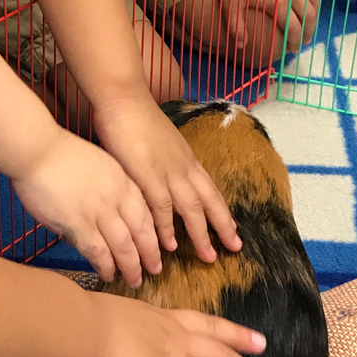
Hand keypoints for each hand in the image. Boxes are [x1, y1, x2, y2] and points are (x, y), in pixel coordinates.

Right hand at [12, 129, 160, 286]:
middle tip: (155, 270)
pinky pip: (99, 251)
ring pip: (124, 246)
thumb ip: (108, 186)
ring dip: (131, 266)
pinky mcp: (79, 224)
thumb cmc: (60, 152)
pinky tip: (109, 274)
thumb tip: (110, 210)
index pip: (146, 211)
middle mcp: (116, 197)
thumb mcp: (97, 162)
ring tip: (135, 280)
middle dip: (150, 254)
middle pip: (142, 231)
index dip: (153, 231)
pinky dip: (106, 265)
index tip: (158, 245)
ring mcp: (99, 211)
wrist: (38, 149)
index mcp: (121, 179)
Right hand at [76, 293, 268, 356]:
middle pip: (218, 355)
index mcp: (162, 320)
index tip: (258, 340)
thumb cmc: (86, 318)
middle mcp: (172, 341)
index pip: (207, 326)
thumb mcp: (120, 319)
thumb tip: (141, 347)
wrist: (78, 327)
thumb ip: (137, 333)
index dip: (234, 334)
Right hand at [94, 94, 241, 263]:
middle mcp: (183, 166)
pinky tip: (169, 244)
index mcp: (186, 158)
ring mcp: (167, 171)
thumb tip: (166, 176)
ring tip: (208, 257)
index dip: (222, 211)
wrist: (123, 99)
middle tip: (233, 249)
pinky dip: (167, 227)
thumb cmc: (137, 117)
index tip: (233, 230)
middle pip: (209, 200)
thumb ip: (166, 161)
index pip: (210, 189)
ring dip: (201, 234)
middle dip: (222, 227)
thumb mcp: (161, 142)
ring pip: (192, 208)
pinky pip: (162, 207)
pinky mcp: (147, 175)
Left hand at [222, 0, 318, 61]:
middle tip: (305, 41)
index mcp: (280, 2)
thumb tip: (241, 47)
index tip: (293, 50)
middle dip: (309, 31)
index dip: (295, 42)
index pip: (294, 28)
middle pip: (309, 16)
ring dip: (314, 13)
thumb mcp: (230, 1)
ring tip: (309, 22)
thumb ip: (236, 26)